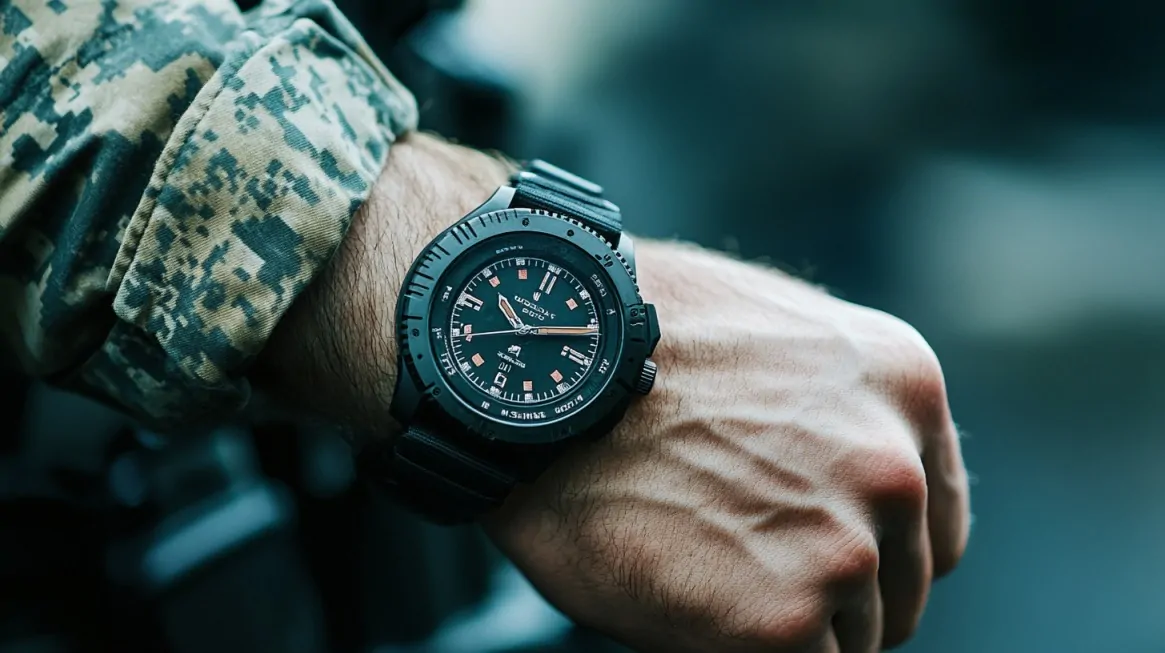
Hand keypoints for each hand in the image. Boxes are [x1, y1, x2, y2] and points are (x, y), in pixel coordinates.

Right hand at [260, 134, 969, 651]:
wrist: (531, 367)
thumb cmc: (619, 348)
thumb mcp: (767, 344)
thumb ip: (831, 415)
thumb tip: (841, 487)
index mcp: (902, 385)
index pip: (932, 520)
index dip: (877, 551)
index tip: (825, 559)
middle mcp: (894, 465)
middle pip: (896, 588)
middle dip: (831, 592)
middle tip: (742, 569)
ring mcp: (846, 545)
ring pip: (847, 638)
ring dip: (785, 624)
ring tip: (697, 568)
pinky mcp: (783, 619)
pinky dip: (743, 649)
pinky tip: (684, 600)